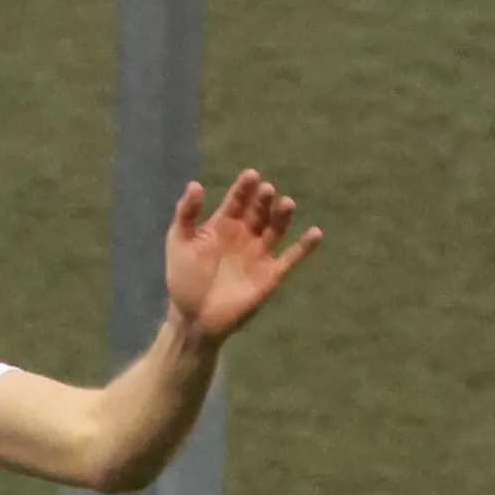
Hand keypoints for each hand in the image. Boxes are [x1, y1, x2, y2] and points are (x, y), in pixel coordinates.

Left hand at [162, 169, 322, 344]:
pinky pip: (291, 257)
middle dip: (263, 200)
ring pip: (276, 229)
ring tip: (286, 203)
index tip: (251, 175)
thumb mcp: (179, 243)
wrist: (194, 318)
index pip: (237, 200)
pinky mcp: (271, 274)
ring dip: (282, 216)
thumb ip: (186, 214)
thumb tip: (196, 184)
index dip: (243, 188)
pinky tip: (316, 233)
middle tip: (267, 190)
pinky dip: (304, 246)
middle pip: (258, 211)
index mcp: (223, 224)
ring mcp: (259, 253)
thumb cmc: (184, 279)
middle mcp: (245, 234)